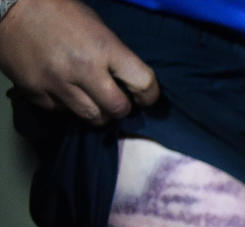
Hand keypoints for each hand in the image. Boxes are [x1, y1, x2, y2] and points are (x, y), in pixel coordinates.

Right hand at [0, 0, 158, 124]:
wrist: (8, 7)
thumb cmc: (57, 11)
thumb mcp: (96, 26)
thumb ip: (114, 54)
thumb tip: (128, 80)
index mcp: (104, 48)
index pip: (143, 83)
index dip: (150, 95)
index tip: (147, 98)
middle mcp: (84, 70)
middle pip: (118, 109)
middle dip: (122, 109)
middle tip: (118, 101)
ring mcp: (58, 84)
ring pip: (92, 118)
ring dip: (99, 113)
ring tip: (95, 102)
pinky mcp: (37, 94)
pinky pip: (63, 112)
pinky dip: (68, 107)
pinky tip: (66, 93)